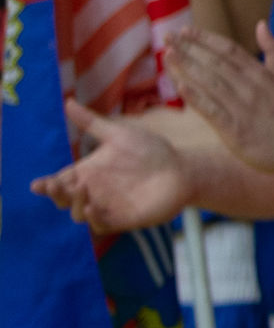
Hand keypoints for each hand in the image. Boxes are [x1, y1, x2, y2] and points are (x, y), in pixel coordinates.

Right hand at [33, 102, 191, 230]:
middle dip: (55, 194)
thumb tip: (67, 101)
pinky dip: (94, 218)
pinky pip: (101, 225)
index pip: (60, 181)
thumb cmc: (150, 151)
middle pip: (63, 199)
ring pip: (78, 214)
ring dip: (75, 204)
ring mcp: (106, 207)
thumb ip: (91, 123)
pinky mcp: (122, 219)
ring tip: (80, 189)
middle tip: (53, 184)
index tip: (37, 184)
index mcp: (88, 173)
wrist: (181, 169)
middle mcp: (93, 192)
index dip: (46, 185)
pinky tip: (91, 208)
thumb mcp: (118, 134)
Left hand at [170, 25, 273, 173]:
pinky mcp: (236, 129)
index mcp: (261, 73)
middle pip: (215, 63)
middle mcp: (250, 86)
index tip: (185, 30)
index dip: (206, 39)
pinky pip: (213, 111)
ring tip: (167, 55)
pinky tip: (180, 87)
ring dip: (187, 68)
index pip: (229, 50)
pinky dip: (197, 98)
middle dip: (190, 48)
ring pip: (211, 83)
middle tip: (167, 36)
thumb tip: (261, 24)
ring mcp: (243, 107)